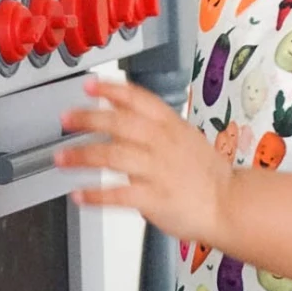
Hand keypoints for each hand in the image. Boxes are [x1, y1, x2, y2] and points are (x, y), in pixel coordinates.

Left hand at [56, 77, 233, 244]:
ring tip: (61, 158)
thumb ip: (155, 125)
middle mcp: (162, 144)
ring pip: (113, 156)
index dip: (112, 90)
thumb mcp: (185, 136)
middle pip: (119, 123)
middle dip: (88, 118)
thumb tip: (122, 109)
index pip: (138, 99)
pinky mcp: (154, 199)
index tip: (89, 85)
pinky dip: (95, 195)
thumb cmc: (208, 174)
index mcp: (171, 125)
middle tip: (66, 119)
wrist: (230, 204)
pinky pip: (118, 195)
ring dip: (82, 156)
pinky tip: (79, 195)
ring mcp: (158, 171)